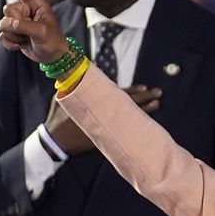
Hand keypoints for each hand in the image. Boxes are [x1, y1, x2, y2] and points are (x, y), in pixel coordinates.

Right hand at [0, 0, 68, 62]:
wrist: (54, 58)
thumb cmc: (52, 41)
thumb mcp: (41, 32)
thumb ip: (22, 25)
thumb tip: (5, 24)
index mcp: (36, 4)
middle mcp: (25, 10)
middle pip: (7, 10)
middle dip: (17, 24)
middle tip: (32, 32)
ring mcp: (18, 21)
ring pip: (3, 24)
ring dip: (15, 35)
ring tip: (29, 39)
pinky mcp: (13, 33)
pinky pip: (2, 35)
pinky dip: (10, 43)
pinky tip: (21, 46)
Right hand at [45, 85, 161, 156]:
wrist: (56, 141)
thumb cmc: (58, 117)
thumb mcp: (64, 97)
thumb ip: (76, 86)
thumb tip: (83, 74)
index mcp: (93, 101)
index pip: (118, 94)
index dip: (133, 91)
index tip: (145, 86)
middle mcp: (102, 112)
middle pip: (128, 103)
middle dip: (144, 98)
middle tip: (159, 92)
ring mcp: (105, 125)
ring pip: (130, 115)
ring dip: (145, 109)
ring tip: (157, 103)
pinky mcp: (106, 136)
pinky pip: (126, 127)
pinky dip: (137, 122)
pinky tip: (148, 120)